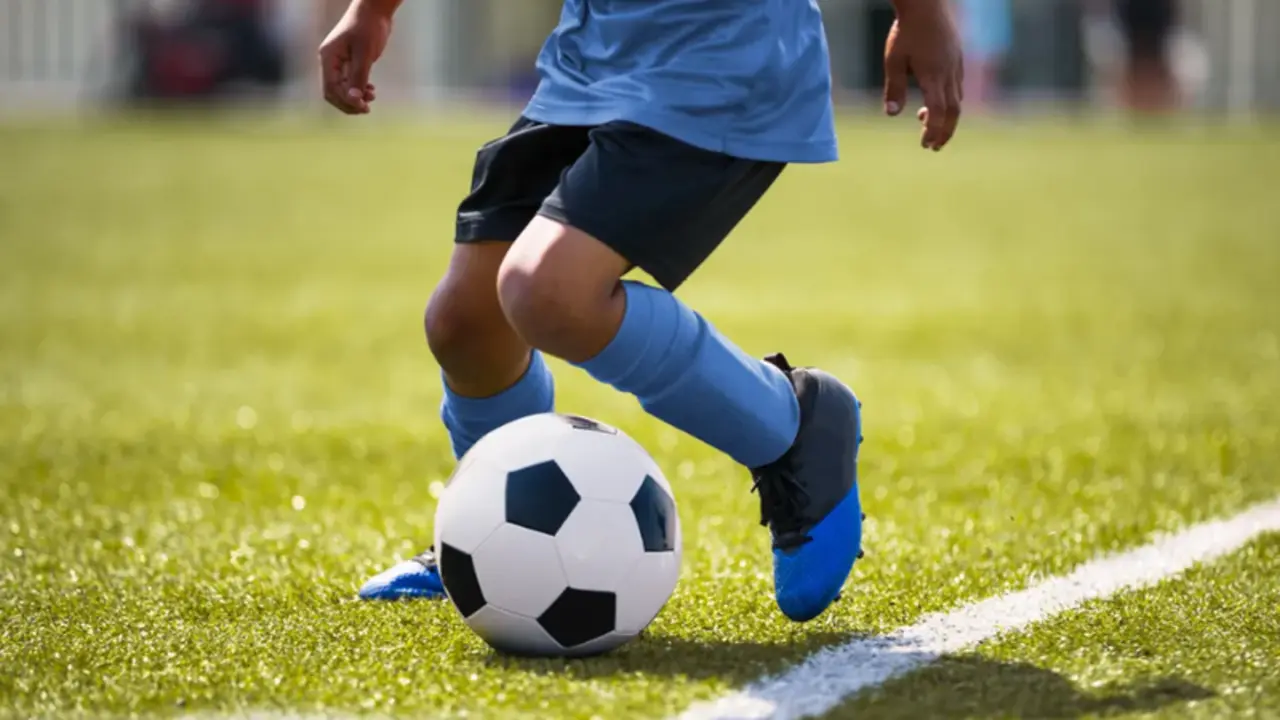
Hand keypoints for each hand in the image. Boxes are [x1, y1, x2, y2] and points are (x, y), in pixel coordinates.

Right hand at [319, 1, 394, 114]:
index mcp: (328, 58)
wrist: (375, 10)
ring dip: (355, 96)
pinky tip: (371, 90)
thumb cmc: (368, 27)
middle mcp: (330, 61)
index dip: (345, 101)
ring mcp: (339, 62)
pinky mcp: (349, 62)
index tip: (363, 107)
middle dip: (349, 102)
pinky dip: (359, 89)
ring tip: (372, 96)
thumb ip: (359, 77)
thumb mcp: (364, 54)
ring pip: (342, 88)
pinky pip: (349, 81)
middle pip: (333, 91)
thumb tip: (354, 100)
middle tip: (367, 108)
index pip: (330, 88)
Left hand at [882, 1, 964, 150]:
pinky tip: (935, 100)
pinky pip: (958, 86)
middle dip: (945, 132)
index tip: (926, 145)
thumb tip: (891, 114)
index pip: (937, 113)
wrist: (926, 4)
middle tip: (934, 147)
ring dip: (945, 116)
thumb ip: (894, 88)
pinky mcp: (957, 58)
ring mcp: (956, 66)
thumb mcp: (893, 60)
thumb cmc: (906, 31)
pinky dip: (950, 101)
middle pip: (953, 112)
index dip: (933, 132)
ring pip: (958, 99)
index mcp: (933, 77)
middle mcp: (949, 74)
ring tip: (925, 122)